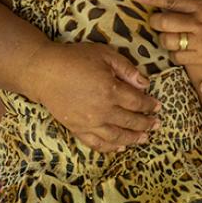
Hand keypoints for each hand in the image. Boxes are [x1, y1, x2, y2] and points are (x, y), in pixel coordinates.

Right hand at [32, 41, 159, 152]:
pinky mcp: (77, 129)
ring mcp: (89, 123)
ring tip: (144, 139)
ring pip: (117, 136)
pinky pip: (97, 143)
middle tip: (156, 125)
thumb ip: (126, 69)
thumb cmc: (74, 58)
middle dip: (146, 124)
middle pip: (130, 121)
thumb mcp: (104, 54)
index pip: (137, 102)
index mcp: (111, 90)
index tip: (158, 106)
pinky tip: (119, 148)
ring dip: (133, 139)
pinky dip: (110, 147)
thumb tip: (145, 83)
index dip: (150, 105)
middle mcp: (102, 110)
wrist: (43, 72)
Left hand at [133, 0, 201, 69]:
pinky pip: (178, 57)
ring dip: (163, 39)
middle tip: (156, 22)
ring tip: (167, 38)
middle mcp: (198, 23)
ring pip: (168, 41)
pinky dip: (174, 55)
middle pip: (164, 21)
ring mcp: (200, 41)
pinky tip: (178, 51)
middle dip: (155, 22)